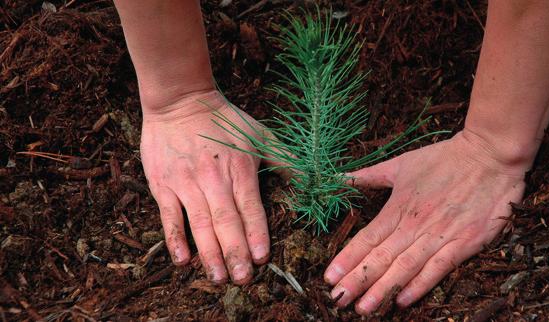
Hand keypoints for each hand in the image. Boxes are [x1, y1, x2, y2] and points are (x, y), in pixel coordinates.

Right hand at [140, 90, 268, 284]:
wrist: (180, 100)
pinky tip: (183, 259)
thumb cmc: (224, 119)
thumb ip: (285, 159)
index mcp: (240, 168)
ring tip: (219, 277)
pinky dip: (175, 238)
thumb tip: (314, 179)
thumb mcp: (260, 134)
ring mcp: (186, 182)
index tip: (262, 258)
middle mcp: (213, 178)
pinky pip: (169, 215)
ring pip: (200, 224)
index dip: (256, 234)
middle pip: (226, 221)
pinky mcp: (164, 184)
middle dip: (235, 252)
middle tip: (243, 279)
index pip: (250, 207)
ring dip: (209, 253)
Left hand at [324, 130, 526, 313]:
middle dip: (357, 280)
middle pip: (381, 257)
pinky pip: (439, 268)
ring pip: (405, 267)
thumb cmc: (443, 159)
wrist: (489, 155)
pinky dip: (420, 285)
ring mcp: (440, 235)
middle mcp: (415, 225)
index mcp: (398, 207)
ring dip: (382, 289)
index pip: (367, 238)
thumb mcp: (401, 164)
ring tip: (363, 308)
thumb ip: (369, 176)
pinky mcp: (465, 242)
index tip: (329, 277)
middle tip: (338, 299)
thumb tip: (340, 177)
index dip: (347, 259)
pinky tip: (402, 300)